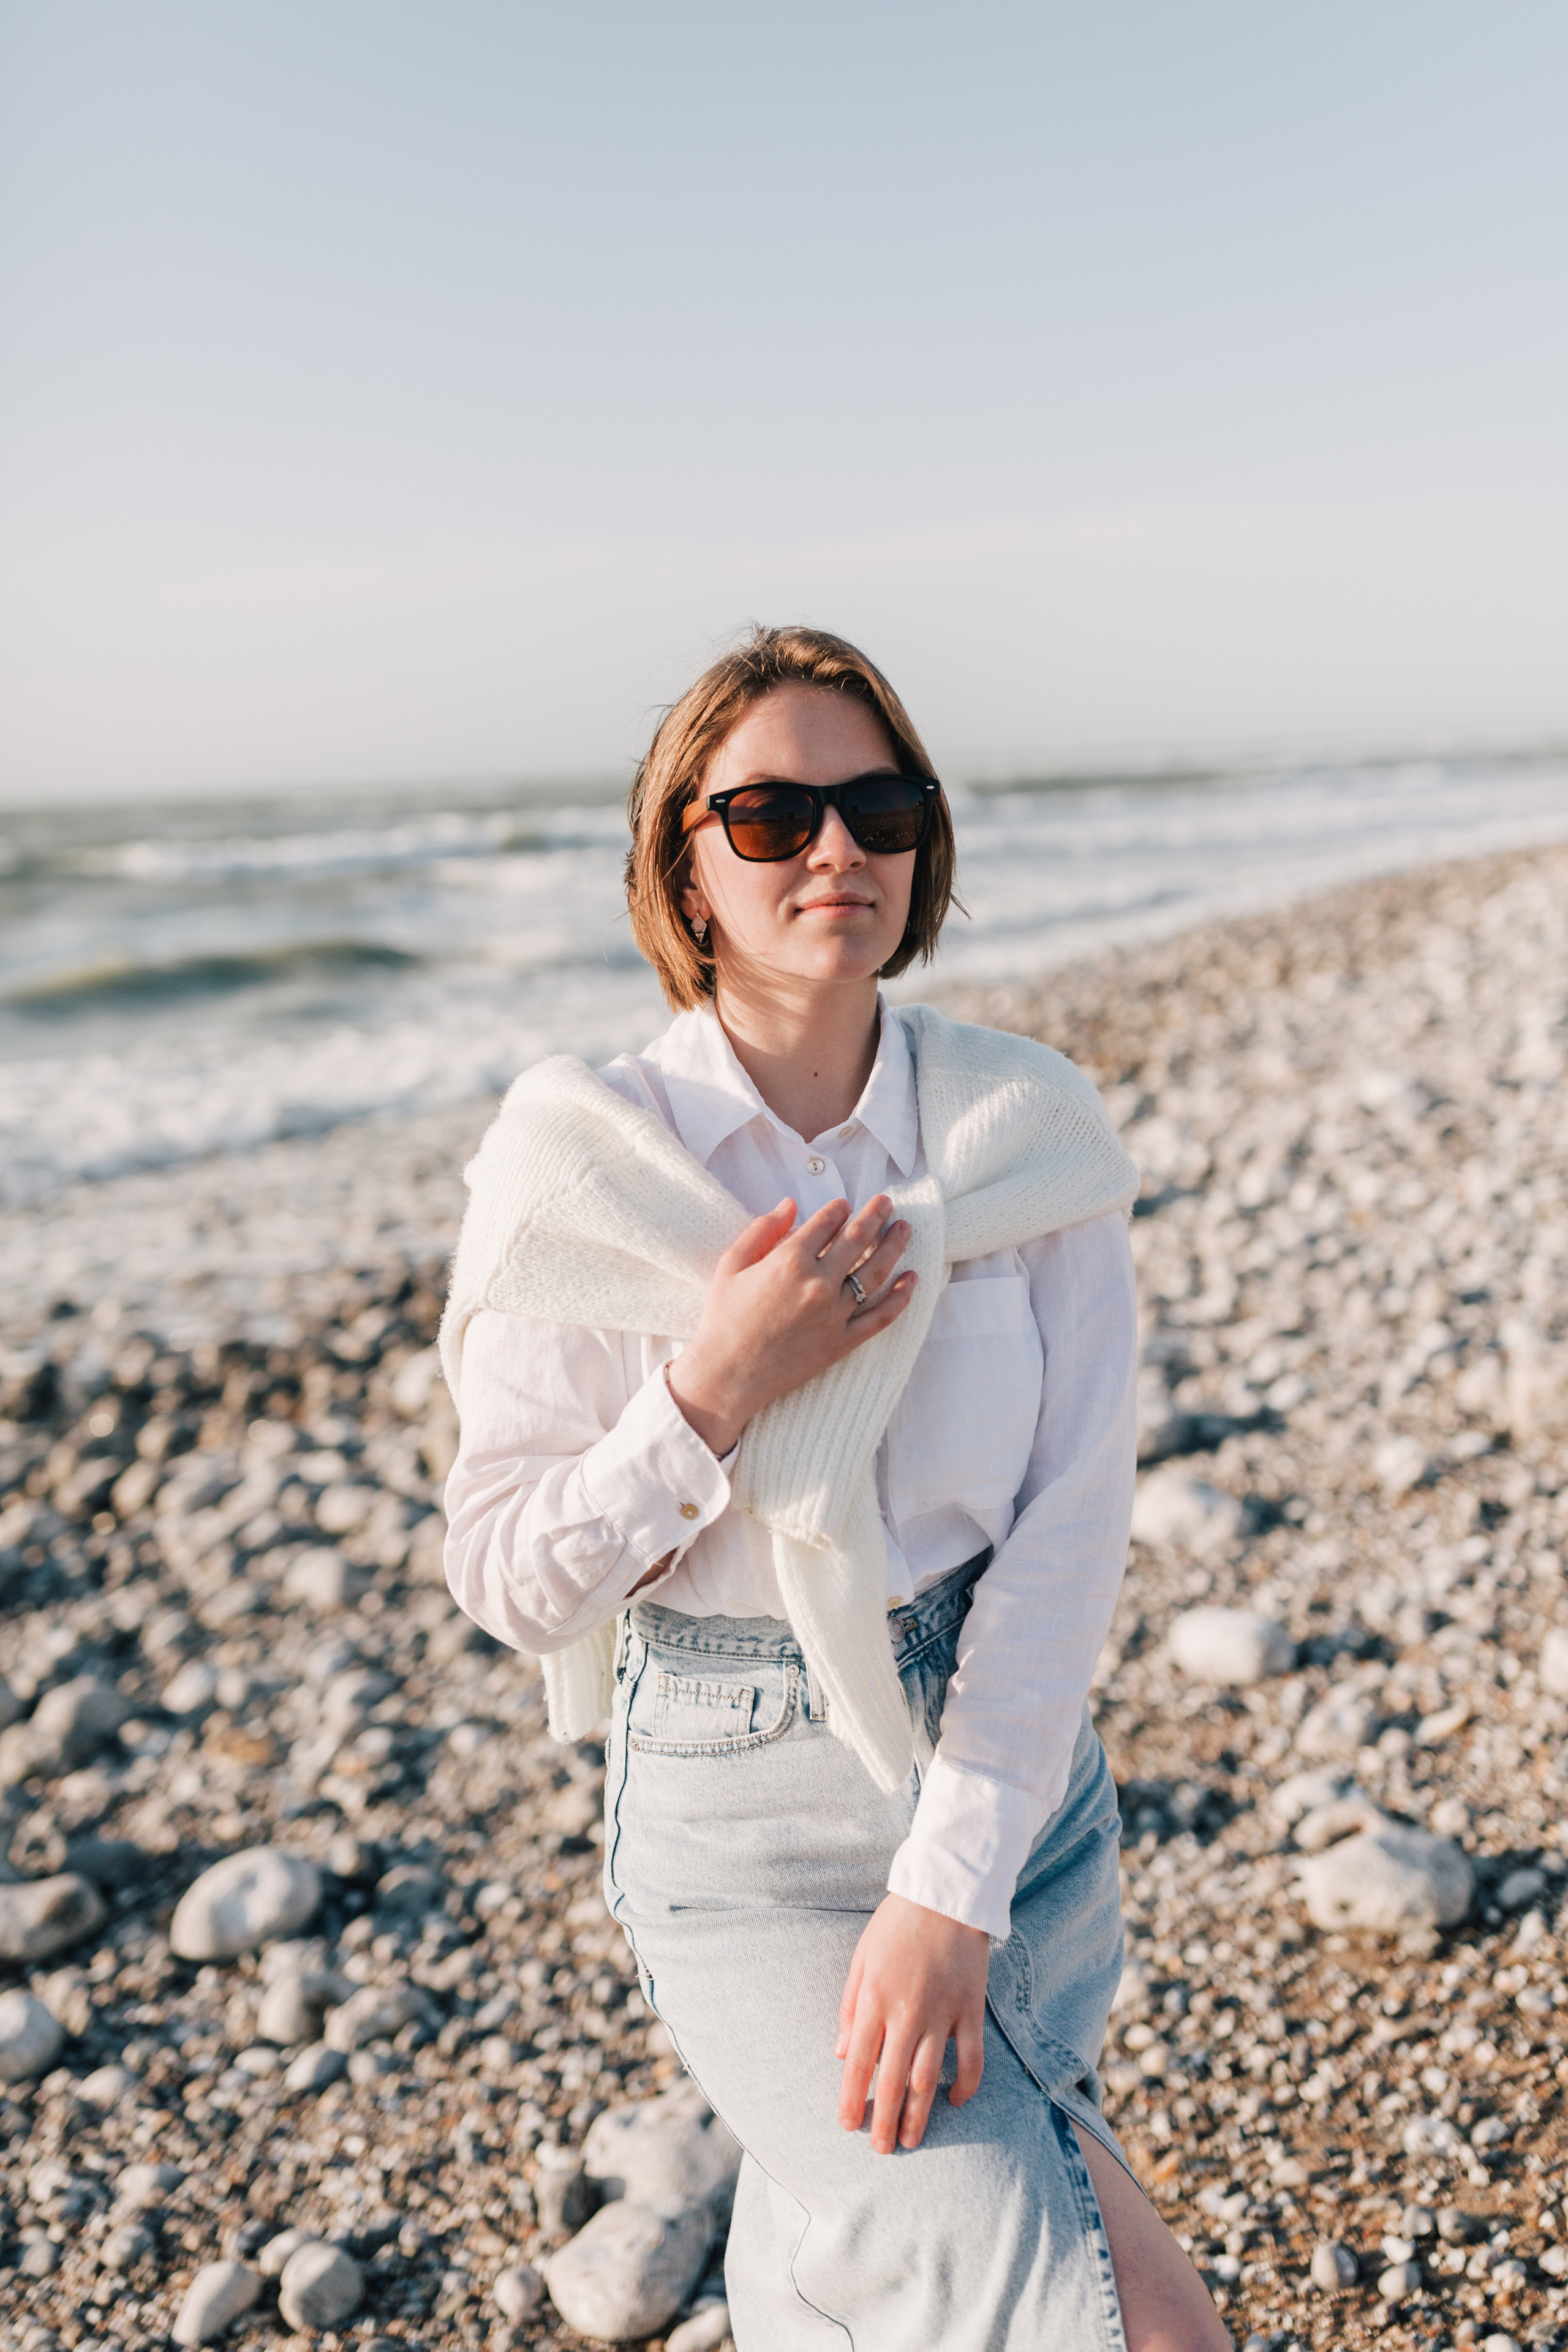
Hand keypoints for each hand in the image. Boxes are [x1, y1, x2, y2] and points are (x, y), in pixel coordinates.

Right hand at [666, 1194, 914, 1456]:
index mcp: (789, 1259)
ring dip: (894, 1246)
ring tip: (904, 1229)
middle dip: (875, 1215)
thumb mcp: (731, 1264)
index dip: (838, 1209)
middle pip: (858, 1239)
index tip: (844, 1205)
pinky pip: (881, 1317)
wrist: (727, 1375)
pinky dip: (901, 1298)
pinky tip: (912, 1279)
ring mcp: (835, 1314)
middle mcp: (818, 1283)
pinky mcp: (843, 1341)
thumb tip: (790, 1204)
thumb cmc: (723, 1318)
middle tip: (887, 1202)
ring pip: (876, 1272)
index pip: (826, 1222)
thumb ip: (762, 1229)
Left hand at [836, 1893, 987, 2153]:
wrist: (945, 1895)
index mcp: (875, 2000)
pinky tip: (955, 2101)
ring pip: (929, 2079)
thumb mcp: (861, 1959)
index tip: (849, 2125)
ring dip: (919, 2115)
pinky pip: (971, 2059)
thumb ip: (851, 2008)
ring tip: (911, 2139)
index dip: (852, 2100)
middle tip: (882, 2149)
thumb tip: (844, 2054)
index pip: (859, 2064)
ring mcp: (943, 2015)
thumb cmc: (897, 1925)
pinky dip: (965, 2086)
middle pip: (892, 2082)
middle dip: (884, 2121)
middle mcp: (908, 2014)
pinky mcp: (971, 2011)